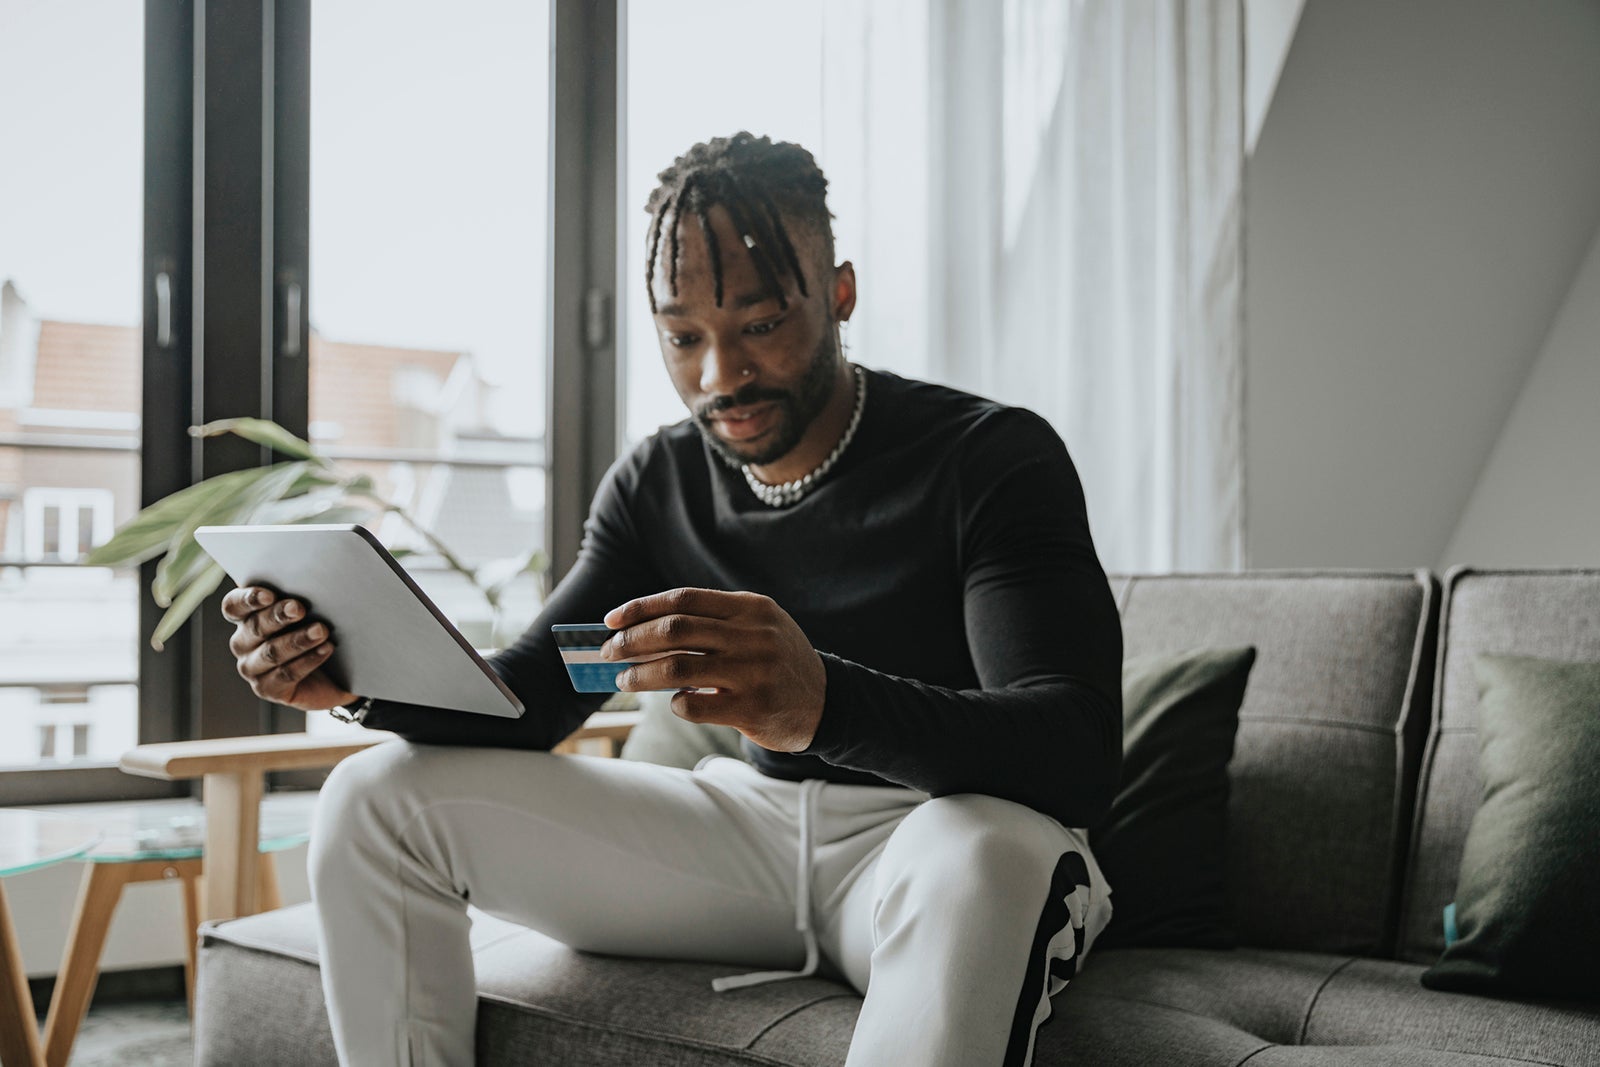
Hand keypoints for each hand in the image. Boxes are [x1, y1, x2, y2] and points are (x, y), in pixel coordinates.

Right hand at [221, 585, 358, 711]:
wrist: (336, 672)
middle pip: (255, 627)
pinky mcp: (268, 689)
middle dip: (278, 616)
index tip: (270, 594)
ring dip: (297, 640)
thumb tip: (304, 572)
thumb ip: (296, 594)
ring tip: (321, 630)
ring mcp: (252, 668)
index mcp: (245, 618)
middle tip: (299, 608)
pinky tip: (325, 649)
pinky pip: (286, 674)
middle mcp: (242, 643)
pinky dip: (308, 660)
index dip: (248, 599)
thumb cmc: (317, 629)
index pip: (234, 605)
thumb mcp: (308, 610)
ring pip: (271, 652)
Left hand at [602, 588, 826, 752]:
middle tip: (609, 653)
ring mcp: (754, 672)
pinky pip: (695, 705)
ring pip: (677, 667)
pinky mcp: (753, 708)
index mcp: (750, 608)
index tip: (612, 620)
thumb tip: (643, 631)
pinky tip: (675, 703)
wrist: (827, 702)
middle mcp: (753, 635)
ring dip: (641, 674)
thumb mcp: (758, 627)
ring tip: (626, 680)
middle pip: (675, 629)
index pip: (684, 599)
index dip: (641, 608)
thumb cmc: (777, 661)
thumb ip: (713, 623)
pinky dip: (675, 703)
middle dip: (632, 641)